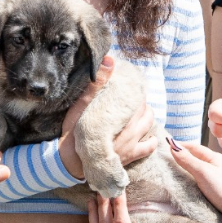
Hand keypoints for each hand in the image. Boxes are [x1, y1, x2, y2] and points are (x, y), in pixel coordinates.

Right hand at [59, 56, 157, 177]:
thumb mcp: (81, 106)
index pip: (137, 99)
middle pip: (145, 111)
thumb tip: (110, 60)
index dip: (136, 91)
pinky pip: (149, 147)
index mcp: (119, 115)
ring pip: (149, 125)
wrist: (70, 162)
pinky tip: (149, 136)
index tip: (132, 86)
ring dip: (147, 117)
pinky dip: (151, 140)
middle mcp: (130, 129)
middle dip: (141, 104)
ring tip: (141, 112)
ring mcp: (132, 144)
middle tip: (134, 99)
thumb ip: (96, 84)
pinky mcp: (130, 157)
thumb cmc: (73, 133)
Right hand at [170, 142, 221, 217]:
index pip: (194, 147)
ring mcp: (217, 176)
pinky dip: (192, 177)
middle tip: (168, 156)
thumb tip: (173, 146)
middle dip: (183, 155)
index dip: (181, 145)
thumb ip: (188, 160)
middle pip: (196, 157)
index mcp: (214, 157)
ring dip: (187, 166)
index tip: (168, 144)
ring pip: (198, 168)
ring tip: (174, 168)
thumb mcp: (203, 172)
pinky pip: (201, 178)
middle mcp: (216, 165)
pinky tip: (187, 182)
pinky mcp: (217, 188)